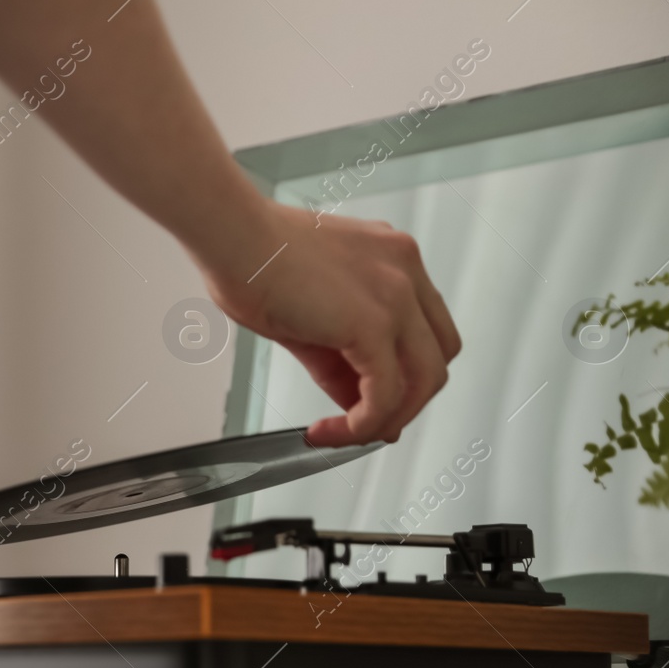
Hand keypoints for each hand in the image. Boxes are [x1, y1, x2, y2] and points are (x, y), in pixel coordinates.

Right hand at [202, 198, 461, 446]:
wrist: (230, 234)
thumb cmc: (251, 257)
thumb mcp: (307, 313)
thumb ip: (338, 357)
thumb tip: (353, 399)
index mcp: (392, 258)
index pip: (424, 329)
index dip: (404, 373)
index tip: (374, 400)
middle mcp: (404, 269)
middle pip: (438, 355)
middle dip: (407, 398)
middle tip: (369, 423)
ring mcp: (396, 293)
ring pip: (425, 378)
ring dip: (389, 418)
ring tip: (349, 433)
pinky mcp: (374, 322)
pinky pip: (385, 393)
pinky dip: (362, 423)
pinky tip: (334, 429)